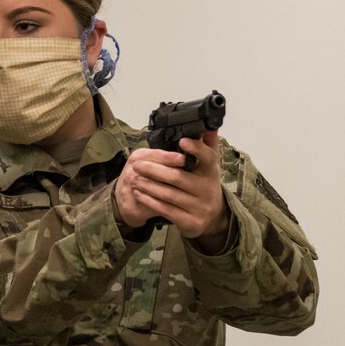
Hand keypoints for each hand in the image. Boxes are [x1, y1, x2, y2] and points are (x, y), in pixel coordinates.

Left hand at [114, 132, 229, 240]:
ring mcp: (199, 207)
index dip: (196, 149)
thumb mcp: (207, 167)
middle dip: (154, 170)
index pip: (208, 157)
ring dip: (147, 185)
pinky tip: (138, 193)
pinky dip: (149, 200)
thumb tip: (209, 124)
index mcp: (211, 172)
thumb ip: (207, 146)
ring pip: (168, 194)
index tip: (181, 141)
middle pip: (177, 177)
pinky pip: (165, 209)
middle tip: (136, 165)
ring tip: (133, 178)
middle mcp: (207, 189)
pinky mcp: (190, 221)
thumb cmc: (203, 186)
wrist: (212, 218)